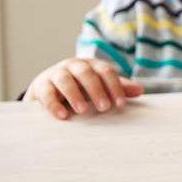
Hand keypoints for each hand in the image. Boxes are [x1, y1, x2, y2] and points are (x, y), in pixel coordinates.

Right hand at [24, 57, 144, 119]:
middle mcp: (74, 66)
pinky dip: (54, 104)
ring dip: (74, 94)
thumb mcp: (99, 86)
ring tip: (82, 110)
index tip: (120, 105)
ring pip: (65, 80)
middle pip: (86, 73)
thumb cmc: (81, 87)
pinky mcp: (41, 85)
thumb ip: (118, 87)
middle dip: (96, 90)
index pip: (106, 72)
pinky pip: (47, 93)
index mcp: (92, 65)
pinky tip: (62, 116)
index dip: (115, 87)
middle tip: (104, 107)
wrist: (48, 88)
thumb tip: (140, 90)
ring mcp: (56, 73)